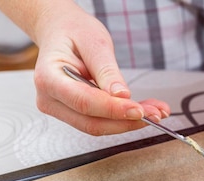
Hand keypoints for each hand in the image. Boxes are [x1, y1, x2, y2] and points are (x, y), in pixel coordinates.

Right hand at [0, 1, 169, 135]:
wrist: (62, 32)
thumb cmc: (73, 32)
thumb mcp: (95, 43)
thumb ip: (107, 71)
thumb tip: (121, 96)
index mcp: (48, 78)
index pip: (83, 102)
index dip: (113, 110)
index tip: (138, 110)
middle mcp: (49, 99)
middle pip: (91, 122)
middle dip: (126, 121)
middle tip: (155, 114)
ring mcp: (59, 109)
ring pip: (98, 126)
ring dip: (129, 122)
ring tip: (155, 111)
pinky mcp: (73, 114)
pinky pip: (99, 121)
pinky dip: (123, 119)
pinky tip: (143, 111)